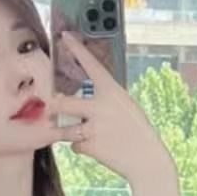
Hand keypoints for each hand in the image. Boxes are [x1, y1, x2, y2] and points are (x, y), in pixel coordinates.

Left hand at [45, 30, 175, 184]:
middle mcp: (100, 107)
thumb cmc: (137, 131)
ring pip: (66, 128)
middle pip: (65, 102)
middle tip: (50, 106)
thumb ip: (105, 100)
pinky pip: (75, 146)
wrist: (146, 159)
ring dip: (66, 131)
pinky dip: (82, 148)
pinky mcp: (90, 147)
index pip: (91, 65)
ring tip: (78, 132)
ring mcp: (94, 127)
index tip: (64, 36)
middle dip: (54, 106)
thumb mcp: (125, 106)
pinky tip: (96, 149)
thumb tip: (85, 99)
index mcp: (112, 91)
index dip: (77, 49)